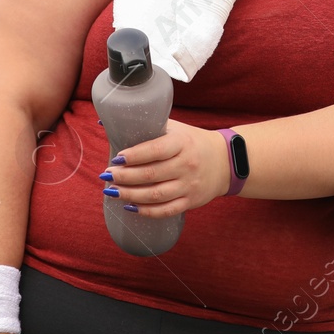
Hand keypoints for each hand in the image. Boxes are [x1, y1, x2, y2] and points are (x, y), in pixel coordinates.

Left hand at [101, 120, 230, 217]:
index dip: (133, 156)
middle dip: (124, 176)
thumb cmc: (193, 142)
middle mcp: (187, 165)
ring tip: (112, 191)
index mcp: (183, 143)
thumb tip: (107, 121)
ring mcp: (189, 185)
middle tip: (107, 175)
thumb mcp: (176, 128)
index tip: (116, 158)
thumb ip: (148, 126)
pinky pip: (166, 210)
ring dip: (130, 194)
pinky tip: (130, 207)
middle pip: (151, 174)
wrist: (226, 160)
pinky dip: (146, 211)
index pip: (156, 150)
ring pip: (156, 195)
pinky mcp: (191, 201)